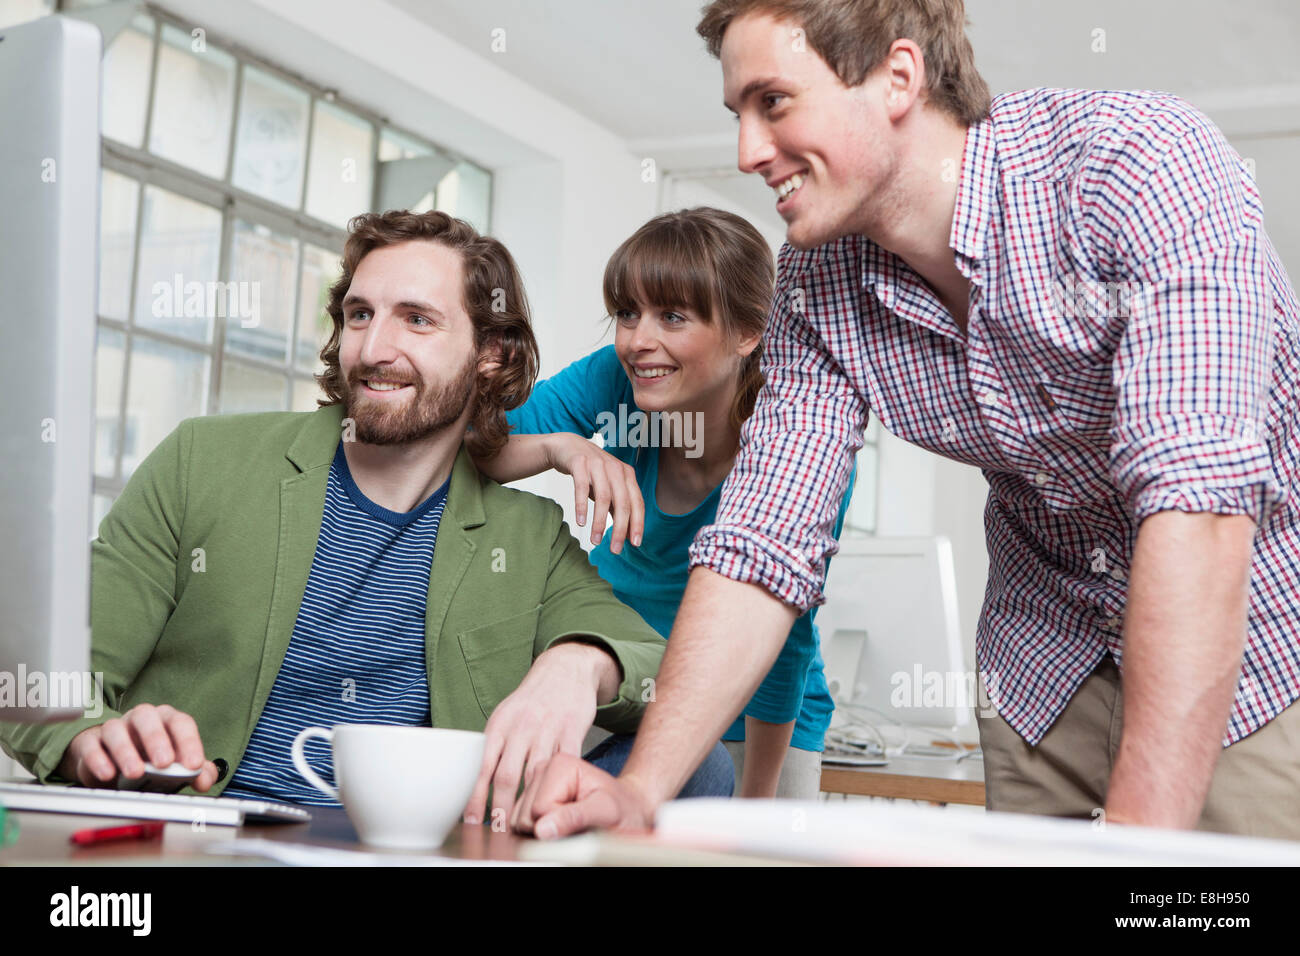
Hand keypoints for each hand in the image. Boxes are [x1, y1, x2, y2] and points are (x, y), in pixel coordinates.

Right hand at [58, 703, 219, 790]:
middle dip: (157, 739)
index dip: (189, 742)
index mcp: (166, 720)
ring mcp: (115, 728)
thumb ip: (195, 772)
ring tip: (135, 773)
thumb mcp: (175, 766)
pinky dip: (98, 759)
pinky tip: (107, 774)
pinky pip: (91, 745)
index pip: (180, 723)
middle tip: (164, 764)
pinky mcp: (90, 742)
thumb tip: (205, 780)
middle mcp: (141, 719)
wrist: (111, 762)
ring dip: (126, 751)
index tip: (193, 765)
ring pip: (116, 729)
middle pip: (148, 717)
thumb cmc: (149, 759)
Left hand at [461, 643, 612, 827]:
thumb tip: (478, 781)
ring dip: (529, 803)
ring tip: (524, 824)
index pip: (483, 766)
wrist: (566, 668)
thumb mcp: (506, 714)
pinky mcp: (573, 730)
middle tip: (498, 831)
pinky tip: (557, 801)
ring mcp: (548, 729)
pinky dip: (561, 785)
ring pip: (536, 775)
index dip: (476, 796)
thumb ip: (494, 745)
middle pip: (507, 775)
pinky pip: (566, 764)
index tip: (472, 820)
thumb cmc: (533, 699)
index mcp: (500, 724)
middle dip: (500, 808)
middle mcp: (522, 727)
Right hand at [510, 752, 654, 837]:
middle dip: (550, 830)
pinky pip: (519, 828)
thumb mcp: (606, 812)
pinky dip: (538, 835)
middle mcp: (541, 770)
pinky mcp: (529, 800)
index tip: (586, 818)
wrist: (627, 808)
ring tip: (572, 825)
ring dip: (544, 834)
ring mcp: (533, 785)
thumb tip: (541, 829)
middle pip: (525, 817)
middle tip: (580, 825)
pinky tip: (559, 827)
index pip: (540, 810)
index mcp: (559, 764)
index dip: (560, 824)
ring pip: (519, 824)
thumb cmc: (621, 808)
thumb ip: (575, 817)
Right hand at [544, 433, 643, 552]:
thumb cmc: (591, 472)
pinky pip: (581, 488)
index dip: (638, 524)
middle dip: (620, 529)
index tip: (635, 544)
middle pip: (622, 503)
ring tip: (595, 540)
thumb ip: (618, 506)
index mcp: (627, 475)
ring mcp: (598, 465)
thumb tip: (628, 534)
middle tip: (615, 550)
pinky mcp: (579, 464)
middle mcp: (615, 469)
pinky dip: (582, 506)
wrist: (568, 447)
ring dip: (600, 522)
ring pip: (603, 498)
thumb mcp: (608, 487)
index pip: (637, 502)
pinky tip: (581, 522)